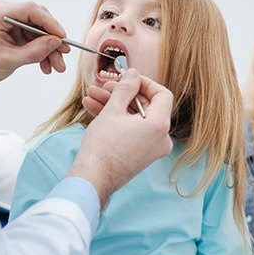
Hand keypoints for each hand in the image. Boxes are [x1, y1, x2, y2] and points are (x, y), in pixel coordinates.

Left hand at [0, 0, 69, 92]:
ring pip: (37, 30)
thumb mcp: (9, 60)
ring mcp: (7, 20)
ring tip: (56, 66)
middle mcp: (2, 11)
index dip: (50, 23)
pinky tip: (46, 65)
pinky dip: (40, 50)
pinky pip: (31, 37)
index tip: (62, 38)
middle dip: (51, 40)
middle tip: (63, 56)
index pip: (31, 10)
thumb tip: (56, 42)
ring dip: (48, 49)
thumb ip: (35, 51)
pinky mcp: (10, 29)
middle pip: (37, 19)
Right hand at [68, 69, 172, 207]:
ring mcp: (150, 148)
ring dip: (113, 105)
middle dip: (122, 94)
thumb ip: (125, 88)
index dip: (144, 82)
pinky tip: (93, 108)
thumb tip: (133, 75)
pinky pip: (131, 131)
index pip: (162, 94)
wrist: (92, 179)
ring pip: (134, 118)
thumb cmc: (103, 147)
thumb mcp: (113, 110)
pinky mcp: (139, 155)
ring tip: (91, 95)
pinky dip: (115, 120)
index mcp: (159, 125)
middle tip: (104, 87)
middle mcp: (160, 138)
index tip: (128, 78)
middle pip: (145, 106)